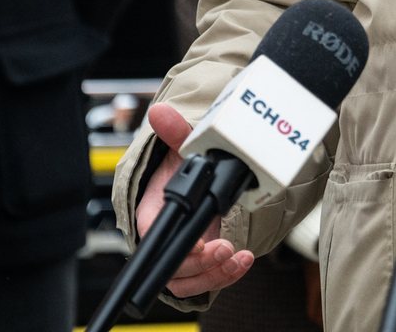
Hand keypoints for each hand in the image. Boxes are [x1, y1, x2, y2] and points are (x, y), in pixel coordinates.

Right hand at [135, 101, 254, 298]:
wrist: (200, 172)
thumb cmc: (185, 164)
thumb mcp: (184, 146)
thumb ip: (176, 132)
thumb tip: (160, 112)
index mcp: (151, 212)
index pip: (153, 237)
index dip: (173, 247)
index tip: (199, 244)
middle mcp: (165, 238)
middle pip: (171, 269)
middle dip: (199, 266)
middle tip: (224, 249)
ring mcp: (183, 252)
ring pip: (188, 282)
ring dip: (214, 275)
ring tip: (238, 258)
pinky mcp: (202, 259)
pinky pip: (207, 279)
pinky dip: (226, 275)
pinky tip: (244, 261)